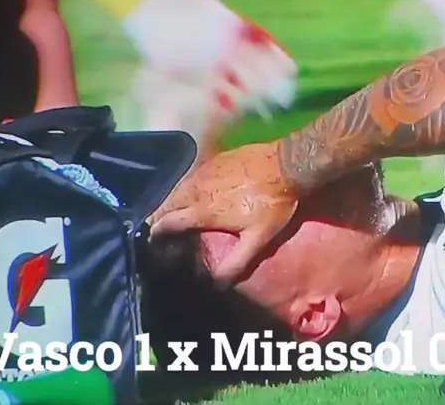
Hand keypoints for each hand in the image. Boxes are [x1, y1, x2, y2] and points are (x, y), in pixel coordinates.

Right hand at [149, 141, 298, 283]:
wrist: (288, 164)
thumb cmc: (273, 204)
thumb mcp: (258, 238)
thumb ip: (236, 262)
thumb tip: (218, 284)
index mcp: (202, 210)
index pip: (166, 223)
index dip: (157, 235)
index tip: (156, 244)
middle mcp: (197, 189)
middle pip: (166, 204)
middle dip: (161, 218)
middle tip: (164, 231)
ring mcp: (204, 170)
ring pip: (177, 188)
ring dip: (172, 202)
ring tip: (177, 214)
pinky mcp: (214, 159)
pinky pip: (191, 174)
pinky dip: (187, 186)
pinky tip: (196, 193)